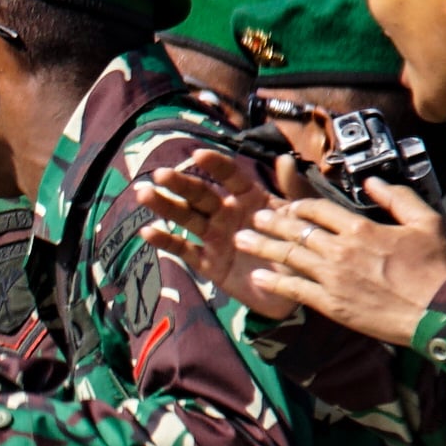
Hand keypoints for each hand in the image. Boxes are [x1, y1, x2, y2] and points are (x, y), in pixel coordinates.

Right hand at [141, 146, 296, 320]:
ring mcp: (215, 238)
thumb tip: (284, 159)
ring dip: (165, 206)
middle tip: (160, 175)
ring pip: (186, 217)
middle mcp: (228, 214)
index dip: (215, 165)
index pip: (230, 177)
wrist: (295, 291)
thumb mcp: (301, 218)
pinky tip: (148, 232)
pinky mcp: (207, 263)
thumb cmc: (301, 250)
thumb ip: (293, 190)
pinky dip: (166, 241)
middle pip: (201, 195)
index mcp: (250, 199)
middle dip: (180, 184)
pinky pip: (184, 250)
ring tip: (144, 194)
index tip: (198, 155)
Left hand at [231, 183, 445, 346]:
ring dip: (262, 246)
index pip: (319, 209)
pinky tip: (257, 276)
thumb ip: (397, 198)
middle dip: (271, 222)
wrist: (436, 310)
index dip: (300, 206)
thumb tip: (372, 181)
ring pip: (288, 257)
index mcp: (361, 228)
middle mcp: (340, 250)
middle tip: (253, 217)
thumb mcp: (425, 221)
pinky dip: (273, 282)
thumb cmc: (434, 266)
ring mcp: (331, 278)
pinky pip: (293, 289)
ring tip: (241, 239)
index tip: (289, 206)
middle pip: (297, 231)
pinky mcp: (329, 303)